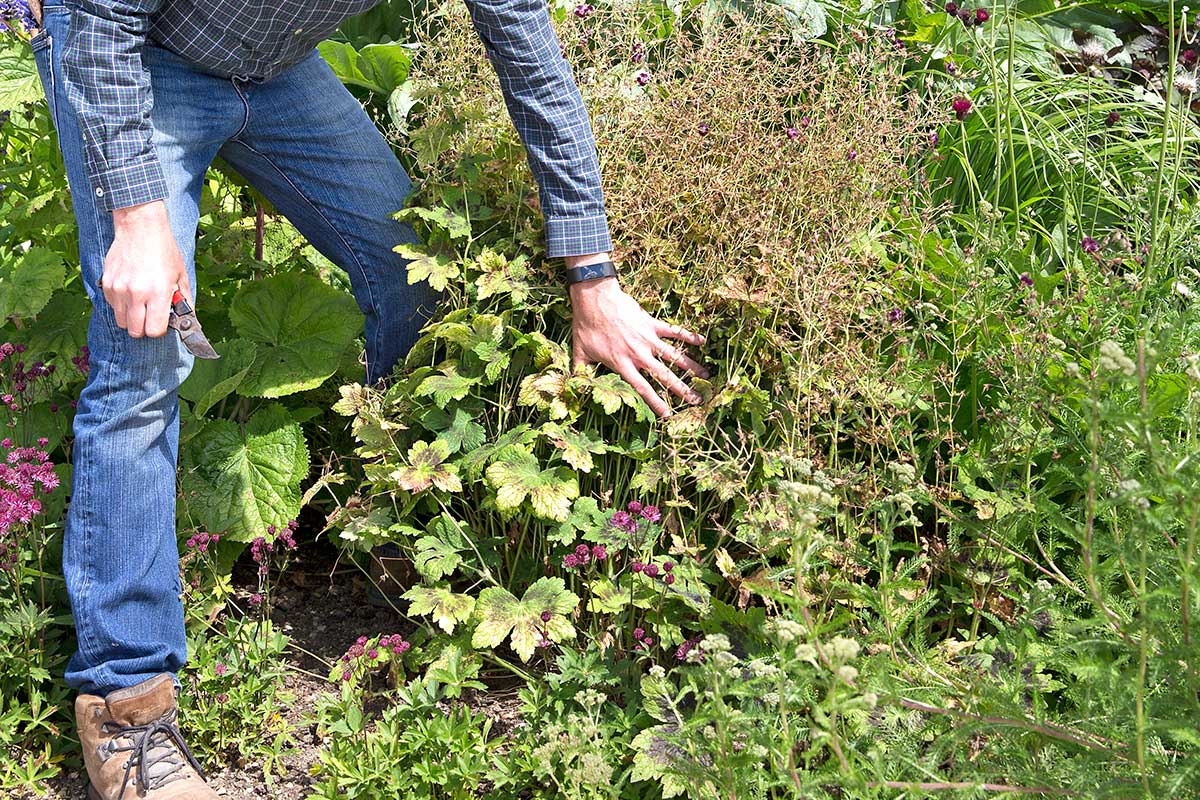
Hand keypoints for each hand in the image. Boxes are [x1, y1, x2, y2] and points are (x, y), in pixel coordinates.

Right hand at [101, 201, 190, 338]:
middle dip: (144, 328)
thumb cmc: (164, 250)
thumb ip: (183, 300)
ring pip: (121, 321)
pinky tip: (130, 292)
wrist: (140, 228)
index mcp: (157, 293)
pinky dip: (121, 305)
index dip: (159, 329)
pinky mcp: (107, 283)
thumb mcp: (180, 275)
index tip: (162, 322)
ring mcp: (119, 289)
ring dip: (131, 318)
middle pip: (135, 331)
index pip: (154, 330)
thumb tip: (187, 319)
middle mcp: (136, 293)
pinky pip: (112, 306)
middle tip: (150, 316)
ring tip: (140, 304)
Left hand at [569, 275, 708, 418]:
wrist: (595, 299)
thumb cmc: (586, 326)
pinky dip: (688, 336)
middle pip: (665, 376)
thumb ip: (580, 371)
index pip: (642, 388)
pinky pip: (673, 331)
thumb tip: (573, 386)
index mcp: (623, 364)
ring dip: (692, 366)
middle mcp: (639, 354)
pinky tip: (702, 341)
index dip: (656, 403)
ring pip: (674, 356)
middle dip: (682, 390)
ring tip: (707, 376)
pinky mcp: (652, 324)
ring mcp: (648, 339)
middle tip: (698, 400)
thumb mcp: (580, 352)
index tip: (669, 415)